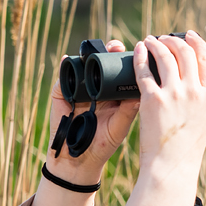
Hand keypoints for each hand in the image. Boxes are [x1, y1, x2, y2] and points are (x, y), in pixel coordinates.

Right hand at [24, 51, 137, 205]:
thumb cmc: (103, 144)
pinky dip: (67, 65)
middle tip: (116, 46)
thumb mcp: (119, 126)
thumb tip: (143, 91)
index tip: (137, 52)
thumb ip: (129, 110)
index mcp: (115, 93)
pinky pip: (64, 75)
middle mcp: (98, 87)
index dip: (129, 61)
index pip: (122, 71)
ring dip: (90, 54)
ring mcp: (79, 88)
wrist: (78, 158)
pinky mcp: (62, 92)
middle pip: (104, 62)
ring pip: (84, 65)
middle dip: (110, 51)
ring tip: (97, 49)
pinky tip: (70, 58)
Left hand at [113, 32, 205, 205]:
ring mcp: (174, 95)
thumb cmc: (185, 150)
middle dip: (174, 40)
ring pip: (165, 56)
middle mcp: (194, 92)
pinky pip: (144, 70)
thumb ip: (203, 103)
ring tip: (149, 41)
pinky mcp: (152, 99)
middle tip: (165, 38)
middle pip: (186, 53)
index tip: (189, 35)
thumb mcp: (205, 123)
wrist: (171, 167)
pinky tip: (137, 51)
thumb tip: (199, 89)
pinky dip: (140, 56)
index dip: (197, 43)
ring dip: (156, 44)